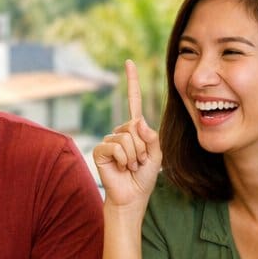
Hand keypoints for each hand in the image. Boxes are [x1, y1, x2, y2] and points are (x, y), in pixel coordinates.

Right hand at [92, 60, 161, 209]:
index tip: (129, 62)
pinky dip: (123, 159)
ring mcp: (109, 140)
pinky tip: (121, 168)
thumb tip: (137, 122)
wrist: (132, 197)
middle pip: (135, 126)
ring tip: (131, 166)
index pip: (133, 102)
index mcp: (135, 129)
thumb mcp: (157, 154)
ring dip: (134, 156)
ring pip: (127, 138)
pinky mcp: (100, 150)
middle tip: (139, 162)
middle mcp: (121, 131)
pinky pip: (115, 146)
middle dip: (143, 148)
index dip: (132, 82)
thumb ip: (151, 137)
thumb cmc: (144, 176)